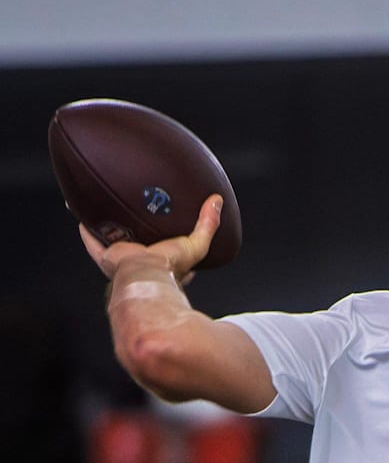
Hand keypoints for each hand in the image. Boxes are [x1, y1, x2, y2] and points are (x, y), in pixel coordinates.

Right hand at [80, 194, 222, 283]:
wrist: (144, 275)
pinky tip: (83, 218)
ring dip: (112, 228)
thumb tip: (217, 201)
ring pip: (116, 240)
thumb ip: (208, 224)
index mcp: (164, 262)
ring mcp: (124, 259)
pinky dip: (88, 231)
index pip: (169, 252)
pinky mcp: (108, 256)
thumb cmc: (170, 267)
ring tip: (110, 209)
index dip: (170, 241)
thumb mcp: (196, 244)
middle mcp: (142, 261)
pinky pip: (94, 242)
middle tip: (137, 211)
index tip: (171, 228)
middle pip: (139, 242)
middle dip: (138, 230)